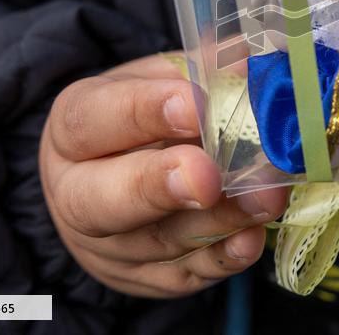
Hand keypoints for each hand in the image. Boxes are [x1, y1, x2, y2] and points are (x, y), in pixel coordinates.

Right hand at [39, 54, 286, 297]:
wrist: (121, 183)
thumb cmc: (146, 120)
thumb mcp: (161, 81)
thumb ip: (200, 69)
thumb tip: (250, 58)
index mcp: (74, 131)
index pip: (91, 121)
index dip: (143, 111)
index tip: (196, 104)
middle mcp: (79, 194)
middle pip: (105, 200)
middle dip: (160, 186)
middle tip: (209, 175)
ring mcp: (112, 245)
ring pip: (157, 241)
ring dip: (217, 221)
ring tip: (265, 196)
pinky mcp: (149, 279)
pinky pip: (185, 275)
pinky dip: (224, 258)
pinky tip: (253, 237)